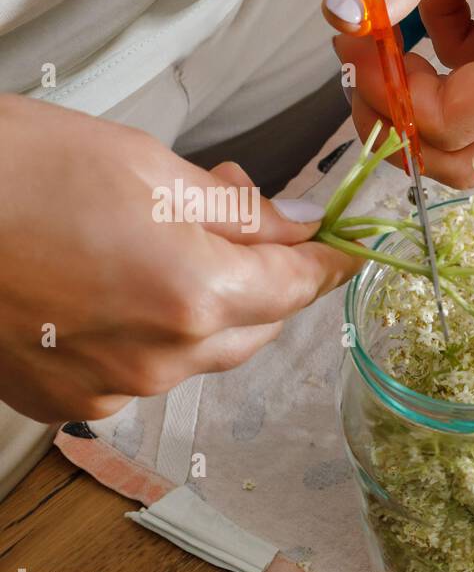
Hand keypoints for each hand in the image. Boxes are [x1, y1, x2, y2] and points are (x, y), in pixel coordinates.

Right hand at [0, 95, 359, 421]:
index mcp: (196, 295)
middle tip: (238, 221)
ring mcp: (112, 390)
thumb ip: (240, 211)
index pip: (296, 287)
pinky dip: (146, 336)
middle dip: (260, 279)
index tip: (343, 252)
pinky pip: (140, 374)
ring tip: (158, 244)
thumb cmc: (15, 172)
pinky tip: (111, 289)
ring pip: (199, 354)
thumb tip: (298, 224)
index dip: (325, 264)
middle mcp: (163, 359)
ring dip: (202, 307)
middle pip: (255, 327)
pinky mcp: (67, 403)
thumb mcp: (150, 168)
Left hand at [323, 0, 473, 187]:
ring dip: (422, 102)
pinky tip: (432, 17)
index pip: (455, 123)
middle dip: (402, 126)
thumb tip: (344, 14)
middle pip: (471, 157)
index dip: (390, 99)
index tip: (351, 51)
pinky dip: (447, 71)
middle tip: (357, 75)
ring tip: (381, 43)